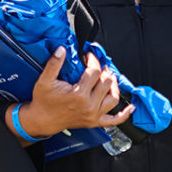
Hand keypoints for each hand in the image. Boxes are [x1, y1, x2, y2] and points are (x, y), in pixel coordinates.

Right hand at [16, 47, 133, 137]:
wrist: (41, 120)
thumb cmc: (43, 102)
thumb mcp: (44, 80)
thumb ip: (54, 64)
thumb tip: (62, 50)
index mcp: (78, 94)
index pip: (94, 72)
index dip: (93, 60)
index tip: (89, 56)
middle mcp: (89, 105)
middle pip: (107, 83)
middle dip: (104, 71)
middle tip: (98, 66)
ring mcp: (93, 115)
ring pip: (113, 99)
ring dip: (114, 87)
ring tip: (109, 78)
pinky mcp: (94, 122)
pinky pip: (114, 121)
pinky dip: (124, 115)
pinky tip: (130, 108)